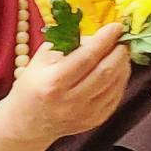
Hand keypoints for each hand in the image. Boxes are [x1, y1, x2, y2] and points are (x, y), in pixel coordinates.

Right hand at [2, 22, 130, 148]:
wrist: (28, 123)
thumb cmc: (32, 86)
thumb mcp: (41, 59)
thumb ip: (67, 43)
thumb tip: (97, 37)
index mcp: (54, 81)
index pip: (87, 57)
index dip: (105, 39)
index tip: (116, 26)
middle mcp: (71, 100)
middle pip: (105, 71)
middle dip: (119, 51)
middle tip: (122, 39)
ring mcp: (85, 114)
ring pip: (115, 84)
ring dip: (123, 65)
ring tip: (121, 53)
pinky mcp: (95, 121)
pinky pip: (116, 97)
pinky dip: (121, 80)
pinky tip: (118, 70)